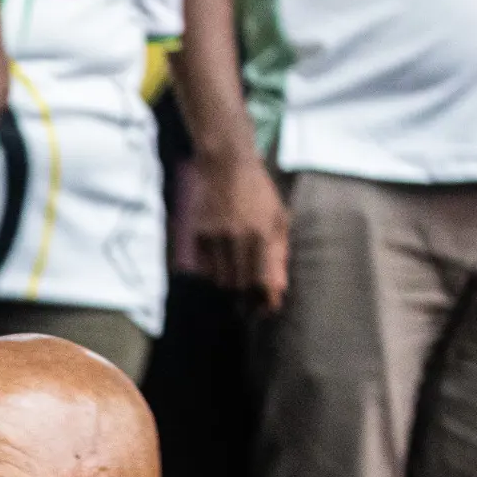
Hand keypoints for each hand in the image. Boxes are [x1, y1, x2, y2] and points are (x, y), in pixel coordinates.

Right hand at [186, 151, 288, 310]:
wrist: (226, 167)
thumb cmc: (259, 193)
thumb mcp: (278, 219)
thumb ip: (278, 254)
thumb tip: (278, 288)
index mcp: (261, 235)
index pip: (262, 281)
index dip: (266, 301)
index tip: (268, 309)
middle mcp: (236, 239)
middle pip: (239, 286)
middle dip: (247, 299)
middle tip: (253, 305)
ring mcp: (214, 238)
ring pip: (220, 280)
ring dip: (231, 286)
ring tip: (239, 284)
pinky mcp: (198, 235)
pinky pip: (206, 268)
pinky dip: (216, 272)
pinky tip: (224, 264)